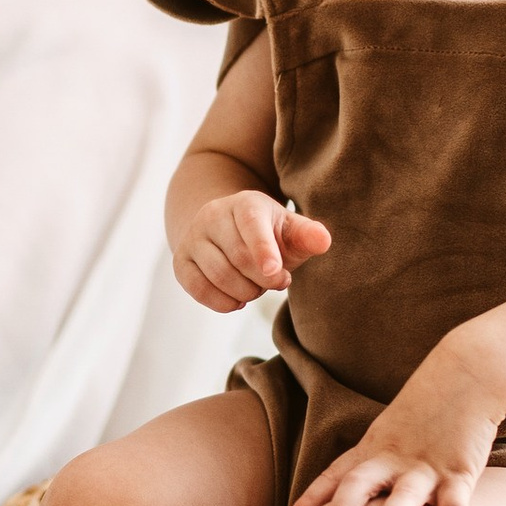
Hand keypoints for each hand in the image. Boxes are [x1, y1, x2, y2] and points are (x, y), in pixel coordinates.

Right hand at [172, 190, 329, 314]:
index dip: (263, 250)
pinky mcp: (181, 261)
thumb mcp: (290, 231)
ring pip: (218, 276)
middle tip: (277, 281)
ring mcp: (193, 237)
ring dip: (245, 292)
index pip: (251, 225)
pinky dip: (223, 302)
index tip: (277, 274)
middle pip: (238, 257)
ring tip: (256, 287)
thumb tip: (324, 240)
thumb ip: (307, 236)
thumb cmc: (269, 235)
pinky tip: (237, 299)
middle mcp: (213, 215)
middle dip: (263, 279)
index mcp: (245, 203)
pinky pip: (199, 289)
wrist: (227, 232)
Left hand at [285, 350, 501, 505]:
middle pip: (360, 484)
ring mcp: (425, 466)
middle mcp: (393, 459)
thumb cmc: (427, 409)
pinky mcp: (459, 471)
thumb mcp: (391, 432)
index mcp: (373, 449)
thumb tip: (358, 498)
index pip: (336, 474)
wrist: (468, 375)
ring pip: (404, 496)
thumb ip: (375, 463)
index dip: (314, 497)